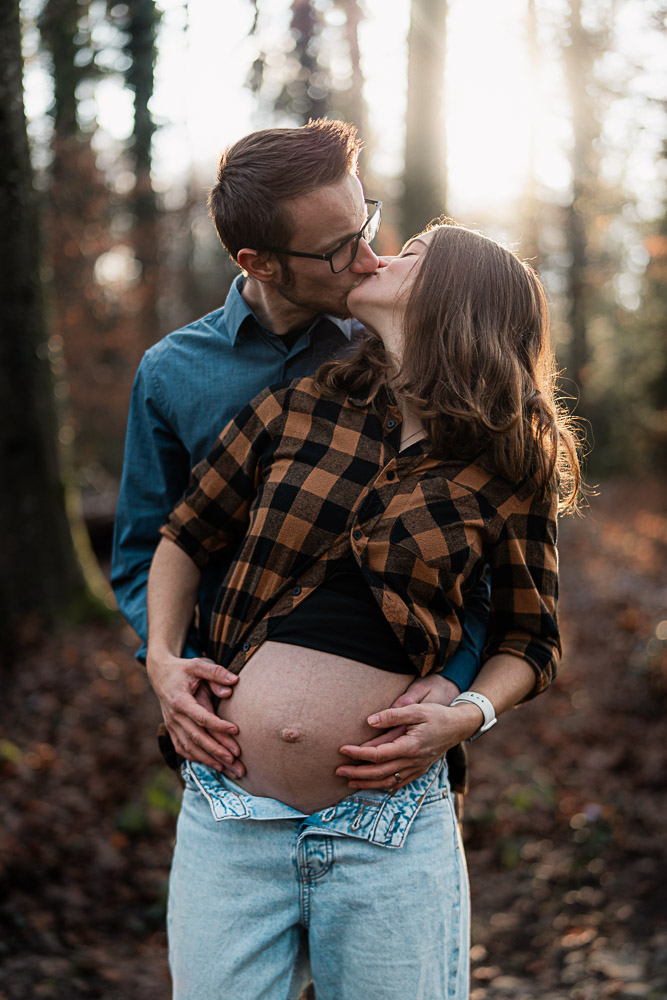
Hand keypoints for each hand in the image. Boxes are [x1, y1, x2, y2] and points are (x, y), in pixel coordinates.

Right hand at [146, 650, 243, 774]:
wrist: (160, 674)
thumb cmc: (183, 670)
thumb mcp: (198, 664)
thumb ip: (216, 672)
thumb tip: (233, 683)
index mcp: (180, 700)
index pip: (201, 717)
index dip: (218, 725)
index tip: (236, 730)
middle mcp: (174, 716)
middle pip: (196, 737)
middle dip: (216, 750)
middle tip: (235, 759)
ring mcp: (171, 725)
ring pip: (189, 747)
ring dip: (208, 759)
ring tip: (227, 767)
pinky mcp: (171, 730)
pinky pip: (182, 748)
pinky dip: (196, 758)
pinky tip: (211, 763)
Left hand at [334, 674, 459, 786]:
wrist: (459, 726)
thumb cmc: (437, 715)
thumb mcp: (416, 709)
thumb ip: (393, 715)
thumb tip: (370, 721)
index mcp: (410, 747)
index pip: (378, 755)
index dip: (358, 754)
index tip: (342, 750)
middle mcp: (412, 762)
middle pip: (379, 773)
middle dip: (357, 773)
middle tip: (337, 770)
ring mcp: (416, 768)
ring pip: (387, 782)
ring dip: (367, 783)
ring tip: (349, 781)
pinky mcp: (419, 770)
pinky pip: (398, 783)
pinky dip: (383, 786)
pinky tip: (372, 784)